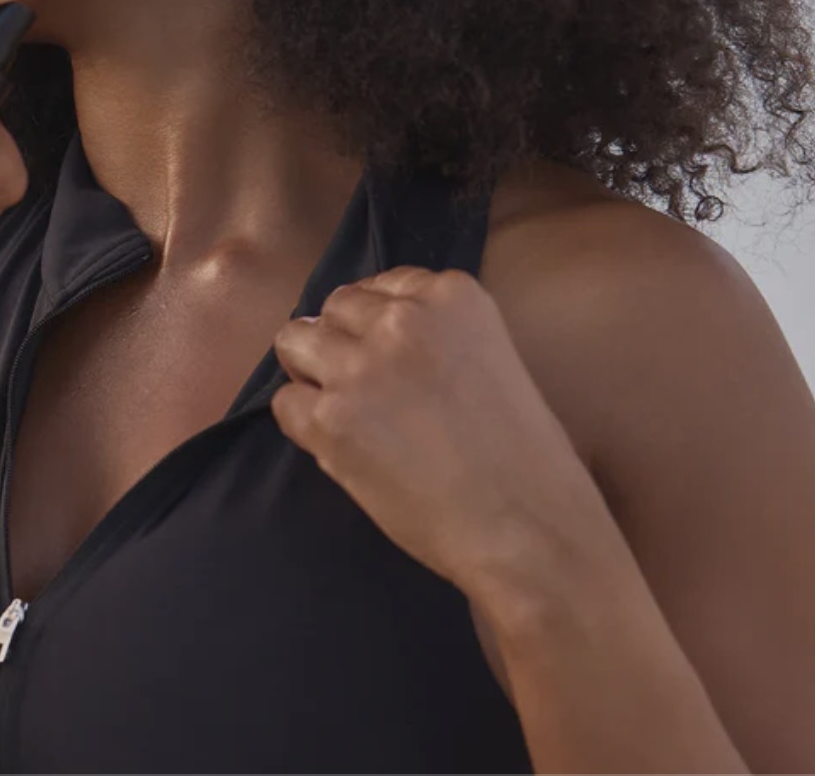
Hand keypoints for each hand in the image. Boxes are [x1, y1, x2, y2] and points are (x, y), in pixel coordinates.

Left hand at [271, 265, 609, 604]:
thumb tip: (373, 338)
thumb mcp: (492, 359)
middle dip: (342, 342)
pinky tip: (338, 446)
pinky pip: (285, 402)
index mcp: (451, 295)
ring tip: (343, 410)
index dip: (377, 323)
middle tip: (364, 387)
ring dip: (311, 373)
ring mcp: (361, 367)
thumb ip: (436, 335)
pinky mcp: (331, 420)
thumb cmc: (524, 458)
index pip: (382, 285)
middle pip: (335, 307)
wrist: (529, 530)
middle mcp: (401, 318)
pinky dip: (303, 423)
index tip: (388, 355)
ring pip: (294, 341)